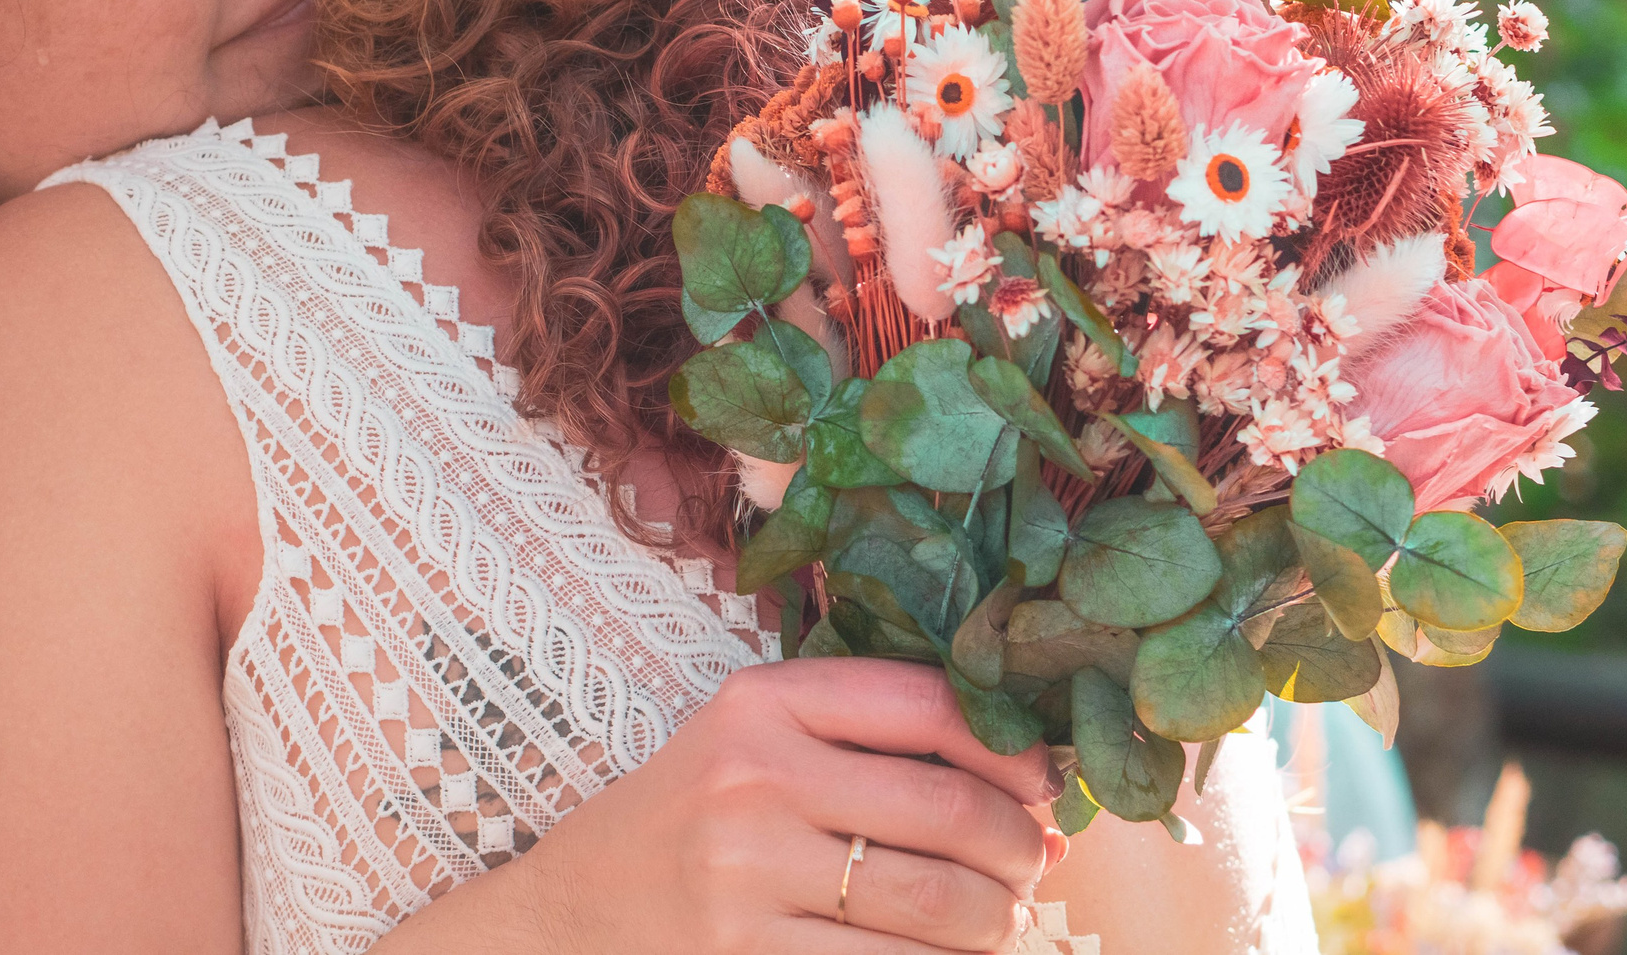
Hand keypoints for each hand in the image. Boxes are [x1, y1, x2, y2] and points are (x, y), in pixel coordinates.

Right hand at [489, 657, 1063, 954]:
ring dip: (997, 922)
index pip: (929, 706)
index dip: (1013, 748)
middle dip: (1021, 849)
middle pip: (950, 814)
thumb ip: (881, 746)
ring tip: (997, 919)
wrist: (580, 908)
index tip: (1042, 780)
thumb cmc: (699, 817)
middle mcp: (752, 779)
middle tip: (1032, 863)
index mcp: (762, 703)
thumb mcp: (762, 743)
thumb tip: (1047, 806)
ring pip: (937, 908)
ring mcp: (747, 877)